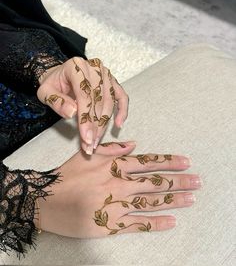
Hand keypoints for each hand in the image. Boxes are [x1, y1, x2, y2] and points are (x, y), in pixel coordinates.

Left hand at [36, 57, 128, 153]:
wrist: (61, 75)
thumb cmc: (54, 84)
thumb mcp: (46, 92)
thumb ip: (56, 102)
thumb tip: (72, 113)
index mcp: (76, 67)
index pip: (84, 96)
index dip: (86, 119)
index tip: (86, 137)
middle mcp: (94, 68)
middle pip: (99, 100)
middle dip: (95, 125)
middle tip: (91, 143)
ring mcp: (105, 74)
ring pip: (110, 102)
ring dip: (105, 123)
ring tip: (97, 139)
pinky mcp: (112, 81)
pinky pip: (122, 97)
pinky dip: (122, 111)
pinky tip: (118, 124)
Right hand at [36, 141, 201, 237]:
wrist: (47, 200)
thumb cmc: (67, 174)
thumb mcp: (88, 154)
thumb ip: (112, 148)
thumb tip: (135, 144)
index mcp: (114, 166)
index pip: (148, 163)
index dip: (169, 162)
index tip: (186, 162)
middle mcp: (120, 184)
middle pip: (155, 182)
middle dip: (179, 181)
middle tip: (198, 181)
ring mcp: (117, 205)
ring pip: (151, 202)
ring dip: (173, 200)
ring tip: (191, 198)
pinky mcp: (111, 224)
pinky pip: (138, 224)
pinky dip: (156, 223)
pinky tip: (171, 221)